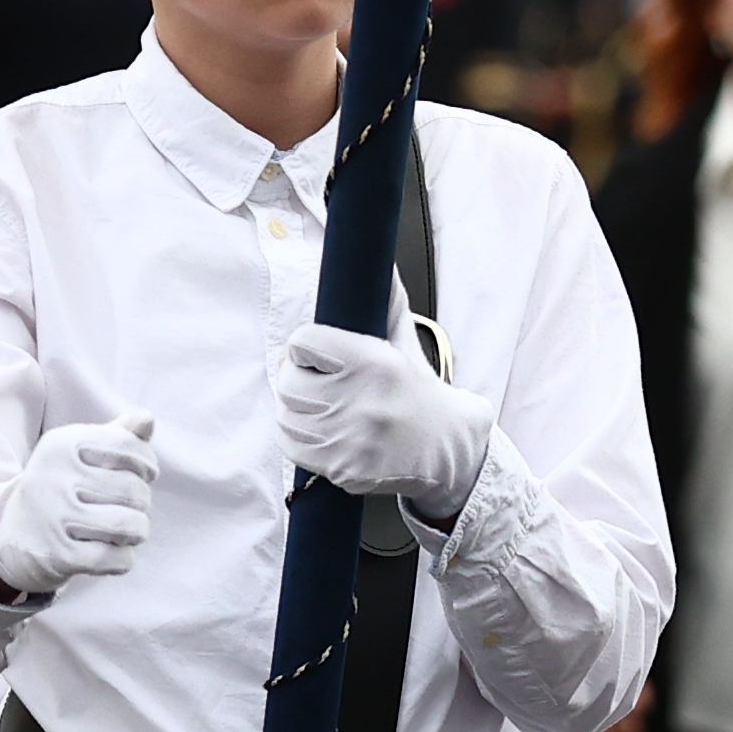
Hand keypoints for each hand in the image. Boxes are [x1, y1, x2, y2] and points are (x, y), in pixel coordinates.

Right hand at [0, 414, 160, 598]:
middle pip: (133, 489)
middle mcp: (54, 477)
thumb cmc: (62, 487)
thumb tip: (148, 418)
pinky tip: (114, 552)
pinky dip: (124, 558)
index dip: (147, 464)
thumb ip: (118, 435)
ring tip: (128, 530)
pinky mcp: (59, 555)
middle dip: (142, 502)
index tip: (142, 475)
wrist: (12, 535)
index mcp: (61, 444)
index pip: (128, 446)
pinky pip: (115, 558)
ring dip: (138, 531)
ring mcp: (54, 517)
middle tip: (129, 507)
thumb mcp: (81, 454)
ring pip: (128, 525)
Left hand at [274, 324, 494, 519]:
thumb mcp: (406, 344)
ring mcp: (352, 440)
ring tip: (319, 405)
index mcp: (376, 363)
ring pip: (286, 415)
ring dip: (295, 408)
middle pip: (289, 381)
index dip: (306, 345)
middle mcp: (363, 401)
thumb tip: (380, 261)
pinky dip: (298, 437)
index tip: (315, 352)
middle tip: (315, 379)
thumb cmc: (419, 392)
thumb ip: (388, 302)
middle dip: (298, 377)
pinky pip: (293, 447)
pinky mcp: (343, 470)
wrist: (446, 450)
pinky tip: (321, 430)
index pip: (304, 341)